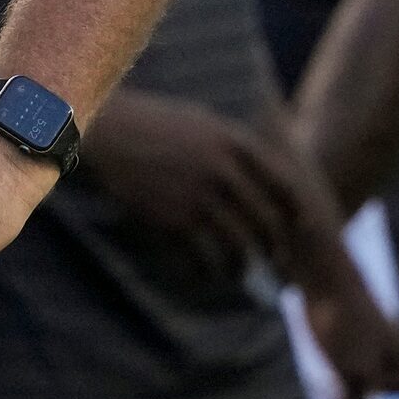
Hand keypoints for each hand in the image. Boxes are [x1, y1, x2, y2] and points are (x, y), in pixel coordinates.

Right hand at [78, 92, 302, 273]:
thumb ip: (235, 148)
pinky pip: (203, 257)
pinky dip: (210, 273)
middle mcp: (223, 172)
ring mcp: (197, 197)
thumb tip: (266, 178)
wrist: (102, 131)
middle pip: (268, 224)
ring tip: (241, 276)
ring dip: (244, 269)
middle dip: (276, 252)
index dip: (297, 217)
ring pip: (240, 247)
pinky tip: (208, 275)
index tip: (296, 232)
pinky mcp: (171, 218)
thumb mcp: (201, 122)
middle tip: (277, 268)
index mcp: (235, 144)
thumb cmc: (150, 123)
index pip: (286, 189)